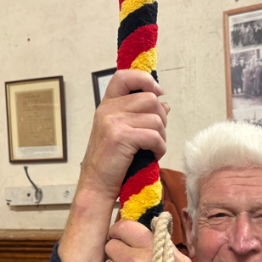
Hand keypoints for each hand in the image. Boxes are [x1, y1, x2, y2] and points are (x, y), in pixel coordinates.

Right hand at [79, 70, 170, 199]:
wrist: (96, 185)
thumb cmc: (112, 161)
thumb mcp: (123, 132)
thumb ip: (140, 115)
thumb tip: (164, 104)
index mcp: (107, 105)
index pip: (124, 76)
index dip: (145, 80)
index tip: (157, 92)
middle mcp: (108, 110)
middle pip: (150, 99)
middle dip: (161, 118)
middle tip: (156, 136)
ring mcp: (113, 122)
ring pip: (156, 118)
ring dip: (162, 136)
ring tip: (153, 149)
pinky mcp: (120, 137)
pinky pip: (154, 136)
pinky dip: (159, 148)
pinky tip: (153, 156)